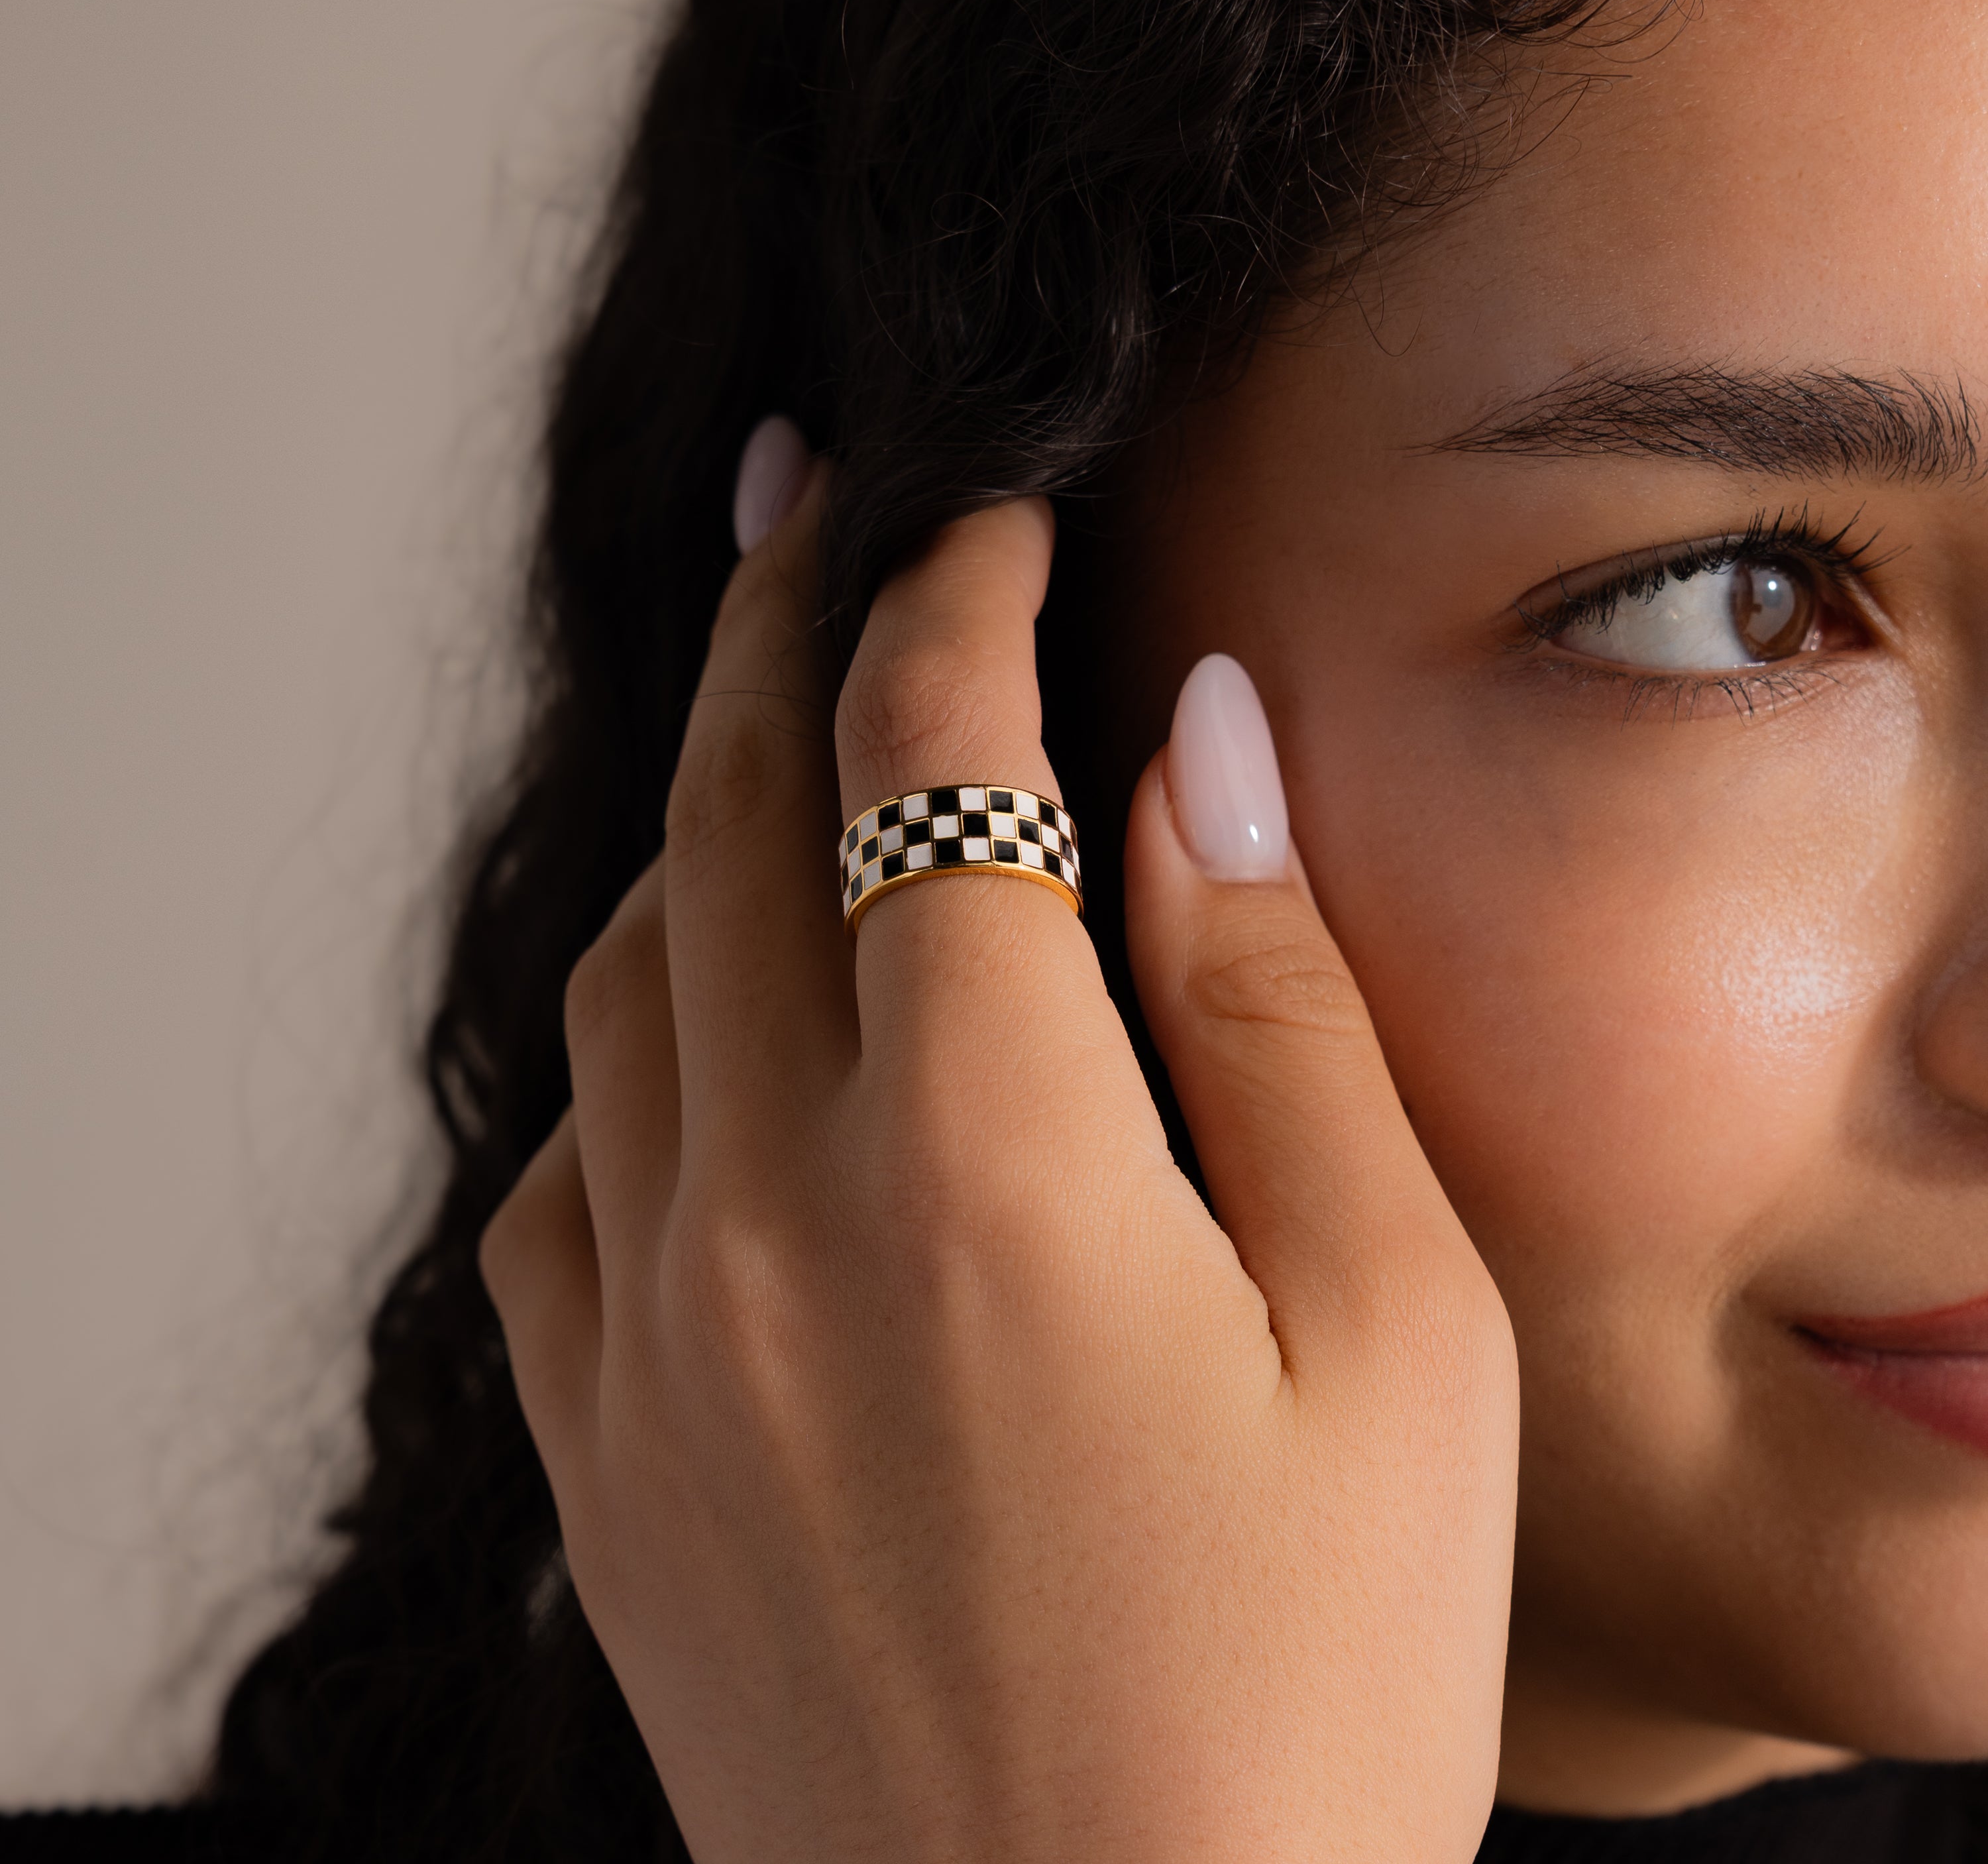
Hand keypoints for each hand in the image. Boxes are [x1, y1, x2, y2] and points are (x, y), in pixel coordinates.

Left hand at [480, 454, 1518, 1863]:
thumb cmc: (1295, 1705)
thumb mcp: (1393, 1337)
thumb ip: (1278, 1010)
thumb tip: (1197, 749)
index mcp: (988, 1166)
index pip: (935, 760)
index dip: (958, 591)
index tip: (983, 511)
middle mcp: (768, 1222)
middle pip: (733, 809)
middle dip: (779, 616)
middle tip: (805, 496)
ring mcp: (646, 1344)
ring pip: (622, 971)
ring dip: (697, 821)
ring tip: (777, 751)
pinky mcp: (597, 1458)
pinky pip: (553, 1173)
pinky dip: (627, 1050)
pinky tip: (708, 1046)